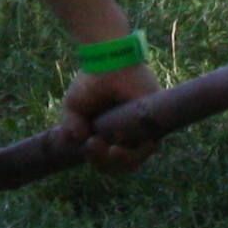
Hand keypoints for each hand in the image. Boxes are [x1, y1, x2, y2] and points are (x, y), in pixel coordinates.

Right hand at [59, 57, 160, 172]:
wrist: (106, 63)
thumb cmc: (91, 82)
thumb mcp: (73, 108)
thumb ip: (71, 127)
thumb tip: (79, 141)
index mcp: (111, 134)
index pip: (108, 161)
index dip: (97, 160)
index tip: (86, 146)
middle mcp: (128, 135)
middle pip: (120, 165)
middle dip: (103, 162)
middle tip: (92, 144)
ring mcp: (142, 131)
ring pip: (134, 161)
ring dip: (116, 160)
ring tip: (102, 144)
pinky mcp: (156, 123)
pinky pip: (149, 149)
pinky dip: (132, 152)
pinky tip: (117, 144)